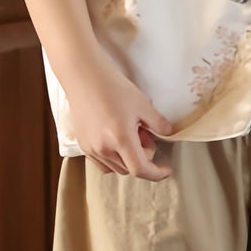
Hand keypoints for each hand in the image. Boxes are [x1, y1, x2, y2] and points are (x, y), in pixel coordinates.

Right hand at [66, 59, 174, 180]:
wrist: (84, 77)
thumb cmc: (113, 87)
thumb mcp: (142, 104)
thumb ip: (158, 123)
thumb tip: (168, 132)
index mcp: (121, 140)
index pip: (141, 169)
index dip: (156, 173)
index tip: (166, 169)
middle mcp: (104, 149)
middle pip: (129, 169)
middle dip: (143, 157)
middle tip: (144, 133)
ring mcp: (91, 148)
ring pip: (116, 168)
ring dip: (128, 158)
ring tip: (130, 133)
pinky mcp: (82, 144)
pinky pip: (102, 163)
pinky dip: (114, 158)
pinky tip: (116, 139)